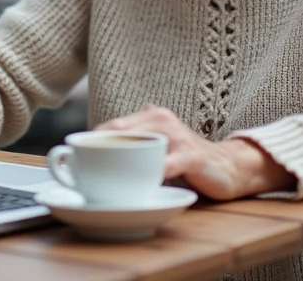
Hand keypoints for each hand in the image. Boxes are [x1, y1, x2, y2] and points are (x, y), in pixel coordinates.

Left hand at [96, 105, 294, 199]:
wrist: (229, 167)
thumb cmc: (184, 160)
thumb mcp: (154, 151)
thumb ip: (129, 151)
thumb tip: (88, 165)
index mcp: (149, 115)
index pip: (110, 127)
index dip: (89, 145)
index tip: (73, 163)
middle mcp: (161, 119)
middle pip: (120, 133)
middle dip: (99, 154)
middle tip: (82, 174)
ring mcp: (177, 136)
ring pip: (140, 146)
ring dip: (121, 164)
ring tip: (105, 179)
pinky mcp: (191, 155)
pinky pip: (166, 165)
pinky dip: (151, 175)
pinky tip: (140, 187)